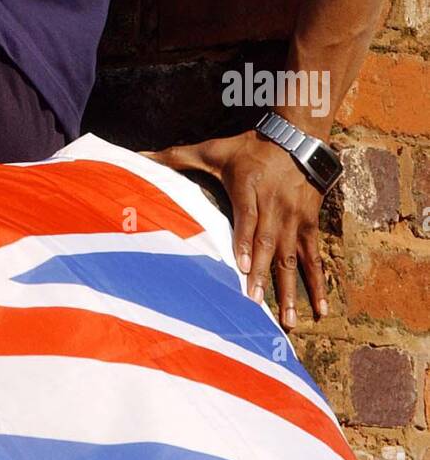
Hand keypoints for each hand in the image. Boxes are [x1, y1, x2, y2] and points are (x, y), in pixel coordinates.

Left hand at [140, 130, 327, 328]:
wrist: (295, 138)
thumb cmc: (247, 149)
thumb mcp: (212, 149)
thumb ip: (176, 157)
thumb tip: (139, 156)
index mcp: (248, 187)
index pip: (247, 216)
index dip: (245, 240)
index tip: (241, 265)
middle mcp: (273, 205)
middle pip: (268, 242)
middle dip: (262, 275)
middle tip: (255, 303)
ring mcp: (293, 219)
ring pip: (291, 257)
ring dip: (290, 290)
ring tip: (289, 321)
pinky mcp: (308, 226)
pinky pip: (314, 258)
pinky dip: (318, 284)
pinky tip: (320, 310)